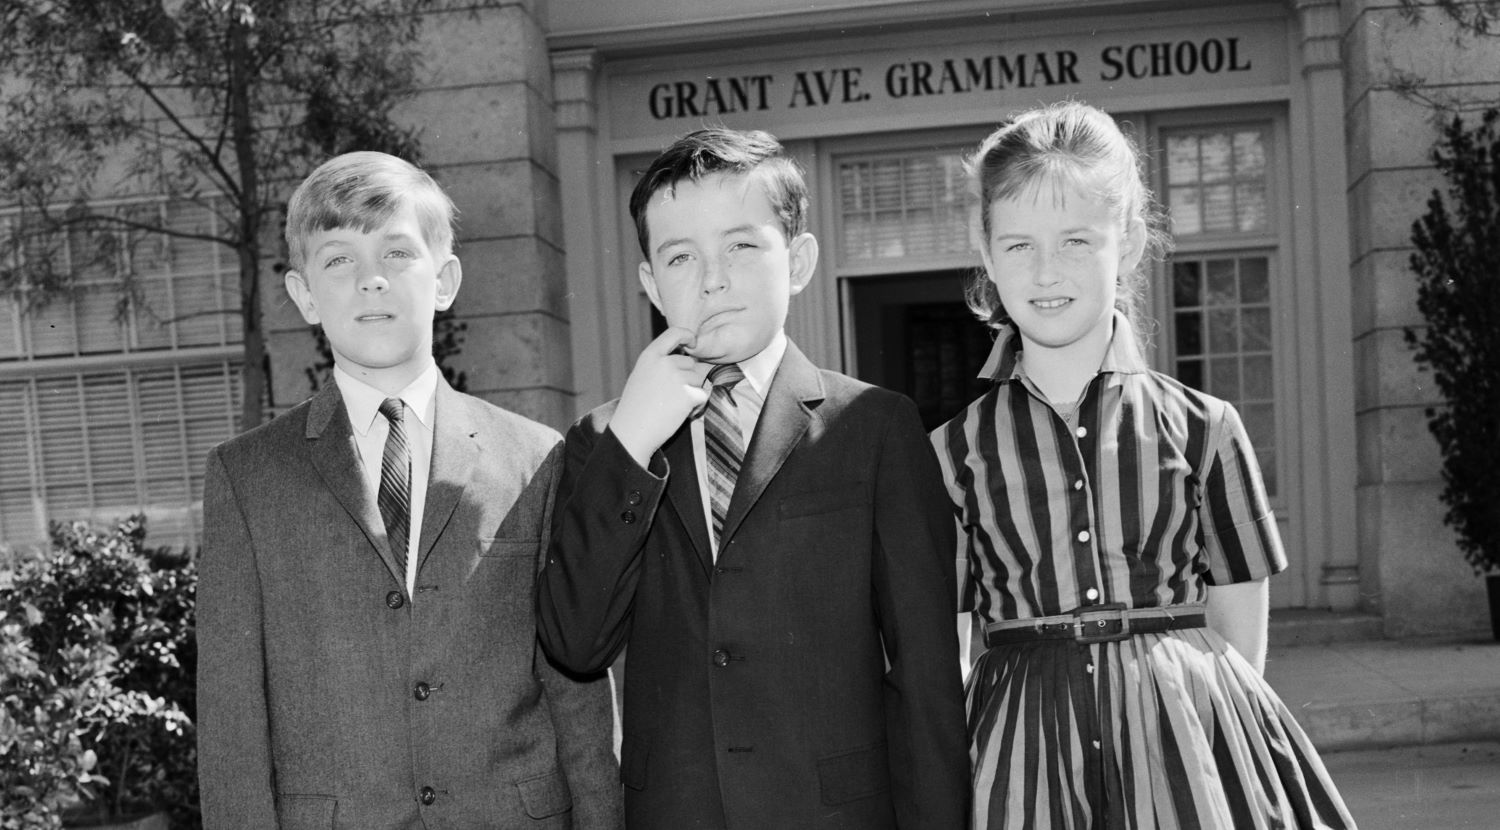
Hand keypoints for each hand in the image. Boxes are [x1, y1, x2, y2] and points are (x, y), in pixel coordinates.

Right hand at [611, 326, 711, 466]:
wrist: (632, 432)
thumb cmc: (636, 407)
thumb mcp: (642, 375)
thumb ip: (661, 364)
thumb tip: (688, 359)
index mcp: (650, 355)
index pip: (675, 333)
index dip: (688, 336)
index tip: (693, 342)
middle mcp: (665, 362)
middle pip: (691, 363)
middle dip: (687, 378)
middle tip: (669, 396)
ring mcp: (678, 377)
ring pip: (698, 379)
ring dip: (691, 392)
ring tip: (671, 405)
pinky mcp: (689, 394)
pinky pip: (702, 396)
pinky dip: (696, 406)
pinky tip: (679, 413)